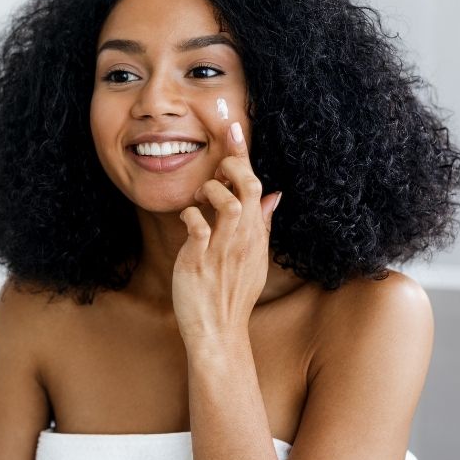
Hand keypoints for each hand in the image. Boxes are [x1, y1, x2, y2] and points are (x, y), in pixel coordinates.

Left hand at [171, 121, 281, 343]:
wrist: (218, 333)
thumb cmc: (230, 294)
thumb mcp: (253, 258)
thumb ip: (261, 224)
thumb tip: (273, 194)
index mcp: (255, 234)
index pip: (256, 184)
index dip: (243, 153)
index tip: (232, 126)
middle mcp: (244, 239)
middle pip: (249, 186)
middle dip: (232, 165)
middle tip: (215, 167)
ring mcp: (223, 250)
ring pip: (230, 204)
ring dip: (213, 191)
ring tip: (201, 197)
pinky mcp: (200, 262)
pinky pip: (198, 229)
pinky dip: (191, 217)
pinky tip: (187, 219)